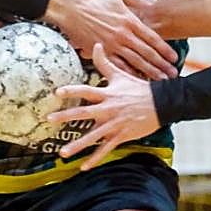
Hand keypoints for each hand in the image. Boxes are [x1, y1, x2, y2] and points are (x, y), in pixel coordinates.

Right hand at [44, 0, 176, 79]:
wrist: (67, 5)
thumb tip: (152, 1)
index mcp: (128, 20)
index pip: (152, 38)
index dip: (164, 49)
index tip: (174, 57)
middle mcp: (122, 35)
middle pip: (146, 53)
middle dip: (161, 65)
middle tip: (173, 74)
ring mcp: (110, 44)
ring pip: (134, 62)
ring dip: (148, 72)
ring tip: (160, 81)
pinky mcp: (98, 51)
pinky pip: (115, 65)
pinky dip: (127, 73)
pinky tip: (135, 80)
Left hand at [50, 43, 159, 169]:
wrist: (161, 103)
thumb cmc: (139, 87)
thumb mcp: (121, 74)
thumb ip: (105, 62)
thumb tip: (96, 44)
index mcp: (107, 94)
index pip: (86, 90)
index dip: (72, 91)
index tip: (57, 92)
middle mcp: (109, 109)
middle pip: (84, 113)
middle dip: (65, 117)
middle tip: (48, 120)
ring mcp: (115, 124)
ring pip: (93, 137)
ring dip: (77, 146)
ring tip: (62, 153)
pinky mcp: (121, 136)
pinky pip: (106, 149)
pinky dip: (95, 159)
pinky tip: (83, 167)